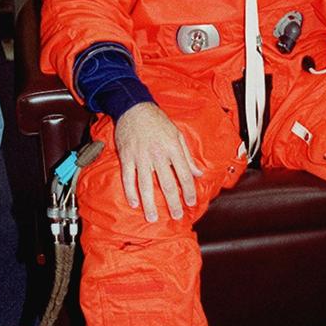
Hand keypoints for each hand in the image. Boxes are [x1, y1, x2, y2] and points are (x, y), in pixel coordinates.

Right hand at [115, 102, 202, 222]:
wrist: (134, 107)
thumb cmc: (157, 121)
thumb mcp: (177, 134)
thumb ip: (188, 156)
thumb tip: (199, 173)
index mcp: (173, 148)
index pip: (184, 174)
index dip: (189, 190)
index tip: (191, 202)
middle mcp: (158, 154)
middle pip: (167, 184)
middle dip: (173, 203)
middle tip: (176, 216)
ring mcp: (141, 157)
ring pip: (146, 185)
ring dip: (150, 204)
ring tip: (152, 218)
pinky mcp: (127, 157)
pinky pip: (128, 178)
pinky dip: (130, 192)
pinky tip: (134, 203)